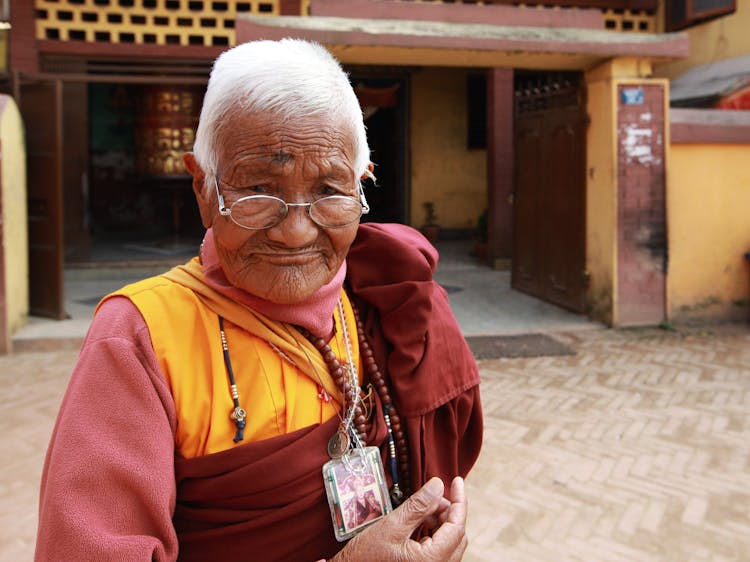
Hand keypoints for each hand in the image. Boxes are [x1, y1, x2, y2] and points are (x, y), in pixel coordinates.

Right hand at [327, 476, 467, 561]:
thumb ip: (418, 506)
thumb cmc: (365, 558)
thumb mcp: (392, 526)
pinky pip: (441, 553)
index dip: (459, 500)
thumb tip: (438, 485)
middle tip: (433, 495)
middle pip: (457, 535)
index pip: (457, 525)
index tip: (456, 481)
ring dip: (442, 523)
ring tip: (424, 509)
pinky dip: (435, 535)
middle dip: (449, 511)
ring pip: (450, 544)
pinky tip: (421, 525)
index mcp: (432, 560)